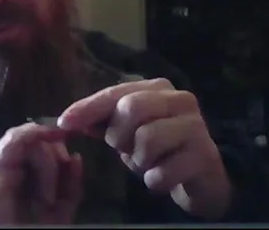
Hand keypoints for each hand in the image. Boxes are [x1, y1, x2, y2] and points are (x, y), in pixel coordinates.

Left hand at [0, 122, 83, 225]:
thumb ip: (13, 144)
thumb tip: (42, 127)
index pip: (24, 139)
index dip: (41, 134)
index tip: (61, 132)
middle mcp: (18, 176)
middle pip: (45, 149)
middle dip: (48, 164)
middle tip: (43, 190)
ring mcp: (39, 194)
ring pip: (61, 166)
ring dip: (59, 175)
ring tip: (48, 201)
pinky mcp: (57, 213)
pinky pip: (72, 188)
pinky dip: (75, 178)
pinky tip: (76, 168)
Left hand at [58, 78, 232, 219]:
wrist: (203, 177)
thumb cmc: (161, 149)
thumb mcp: (129, 132)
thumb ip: (104, 120)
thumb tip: (69, 119)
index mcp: (159, 88)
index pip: (117, 92)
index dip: (88, 107)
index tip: (64, 123)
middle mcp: (180, 99)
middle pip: (132, 108)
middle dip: (119, 135)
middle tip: (126, 149)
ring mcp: (196, 126)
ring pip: (147, 139)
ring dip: (139, 161)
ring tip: (149, 164)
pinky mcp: (204, 156)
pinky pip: (161, 172)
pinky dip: (154, 181)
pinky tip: (163, 177)